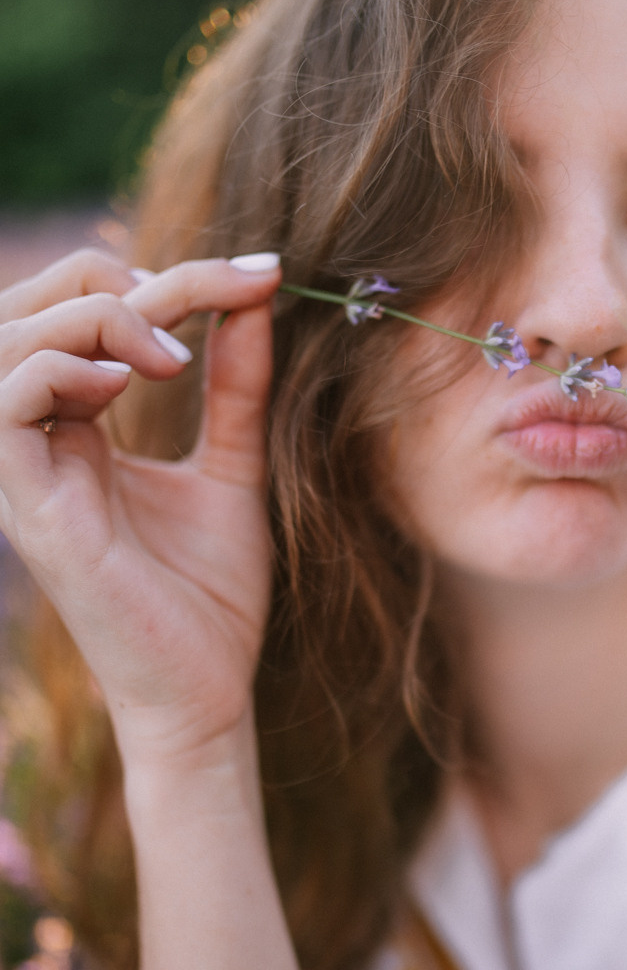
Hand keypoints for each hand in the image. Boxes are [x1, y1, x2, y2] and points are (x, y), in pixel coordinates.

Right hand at [0, 248, 282, 764]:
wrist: (208, 694)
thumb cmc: (212, 598)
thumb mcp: (234, 470)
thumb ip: (236, 388)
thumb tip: (256, 299)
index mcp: (79, 430)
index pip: (83, 313)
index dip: (166, 275)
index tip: (259, 276)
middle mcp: (42, 444)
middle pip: (29, 308)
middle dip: (111, 277)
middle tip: (201, 299)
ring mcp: (29, 477)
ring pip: (6, 344)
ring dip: (91, 319)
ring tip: (172, 352)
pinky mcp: (33, 513)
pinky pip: (6, 408)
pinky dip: (61, 373)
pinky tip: (129, 389)